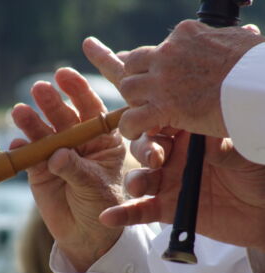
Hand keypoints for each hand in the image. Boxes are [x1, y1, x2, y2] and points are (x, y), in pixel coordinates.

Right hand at [9, 68, 125, 271]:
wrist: (86, 234)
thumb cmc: (100, 206)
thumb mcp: (95, 186)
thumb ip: (76, 169)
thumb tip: (56, 155)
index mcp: (102, 140)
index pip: (91, 110)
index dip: (78, 91)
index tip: (64, 75)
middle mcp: (78, 142)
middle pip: (64, 117)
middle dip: (52, 103)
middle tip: (40, 90)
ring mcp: (56, 154)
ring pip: (43, 133)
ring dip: (32, 122)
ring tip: (21, 112)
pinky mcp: (38, 170)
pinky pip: (29, 157)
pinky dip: (22, 151)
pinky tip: (17, 145)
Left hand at [83, 20, 264, 138]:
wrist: (260, 86)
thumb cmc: (254, 68)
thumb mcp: (240, 42)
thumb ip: (227, 40)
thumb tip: (244, 34)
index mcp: (184, 35)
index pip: (156, 48)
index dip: (153, 66)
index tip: (157, 78)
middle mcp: (168, 54)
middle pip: (133, 65)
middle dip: (137, 82)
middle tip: (147, 98)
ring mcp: (163, 80)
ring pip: (127, 89)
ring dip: (132, 103)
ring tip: (142, 115)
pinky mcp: (164, 107)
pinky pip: (131, 118)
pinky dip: (129, 128)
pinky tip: (135, 132)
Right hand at [100, 130, 264, 250]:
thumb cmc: (257, 172)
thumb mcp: (240, 149)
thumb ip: (216, 143)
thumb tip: (195, 132)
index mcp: (188, 135)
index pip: (160, 120)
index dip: (150, 117)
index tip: (150, 117)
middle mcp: (173, 156)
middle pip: (143, 146)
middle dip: (144, 149)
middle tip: (156, 156)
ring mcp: (168, 182)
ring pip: (139, 178)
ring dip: (134, 180)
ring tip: (137, 186)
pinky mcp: (167, 209)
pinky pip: (140, 211)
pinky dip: (124, 215)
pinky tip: (108, 217)